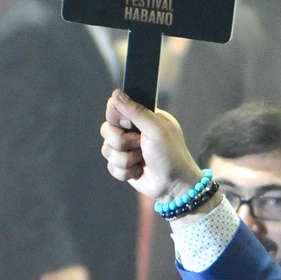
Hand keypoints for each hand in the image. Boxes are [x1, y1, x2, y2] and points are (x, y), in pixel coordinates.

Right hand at [100, 90, 202, 204]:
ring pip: (107, 150)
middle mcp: (131, 131)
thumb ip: (136, 111)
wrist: (175, 186)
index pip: (113, 108)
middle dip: (122, 142)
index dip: (117, 118)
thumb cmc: (171, 155)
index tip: (130, 125)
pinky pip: (111, 167)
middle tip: (140, 145)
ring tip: (142, 160)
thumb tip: (116, 93)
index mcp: (141, 117)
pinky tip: (139, 171)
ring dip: (126, 159)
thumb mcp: (156, 129)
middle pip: (106, 129)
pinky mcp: (123, 166)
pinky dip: (126, 172)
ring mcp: (126, 149)